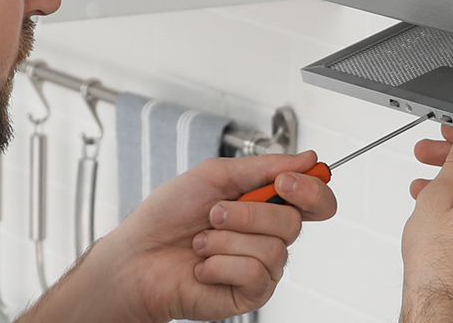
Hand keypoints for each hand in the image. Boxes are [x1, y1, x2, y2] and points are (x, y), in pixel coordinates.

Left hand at [23, 151, 338, 322]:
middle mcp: (269, 237)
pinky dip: (221, 264)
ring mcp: (262, 268)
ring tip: (202, 242)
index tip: (284, 181)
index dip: (312, 189)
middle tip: (215, 213)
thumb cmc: (168, 216)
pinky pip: (255, 274)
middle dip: (247, 213)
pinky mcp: (250, 294)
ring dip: (226, 240)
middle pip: (293, 222)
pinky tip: (204, 266)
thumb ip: (264, 166)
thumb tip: (307, 158)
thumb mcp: (215, 175)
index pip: (316, 200)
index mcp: (266, 205)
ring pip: (273, 249)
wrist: (137, 256)